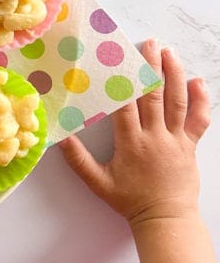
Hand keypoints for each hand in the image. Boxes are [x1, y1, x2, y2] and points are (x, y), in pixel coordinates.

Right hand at [59, 39, 210, 226]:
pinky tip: (199, 82)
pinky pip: (199, 120)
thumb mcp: (97, 182)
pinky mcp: (190, 145)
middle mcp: (155, 136)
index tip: (117, 60)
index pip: (126, 105)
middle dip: (150, 67)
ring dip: (174, 75)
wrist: (166, 219)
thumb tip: (60, 137)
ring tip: (169, 53)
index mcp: (132, 143)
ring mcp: (176, 139)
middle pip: (153, 96)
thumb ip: (78, 159)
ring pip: (177, 102)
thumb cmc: (130, 201)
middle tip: (148, 44)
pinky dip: (201, 100)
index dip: (121, 81)